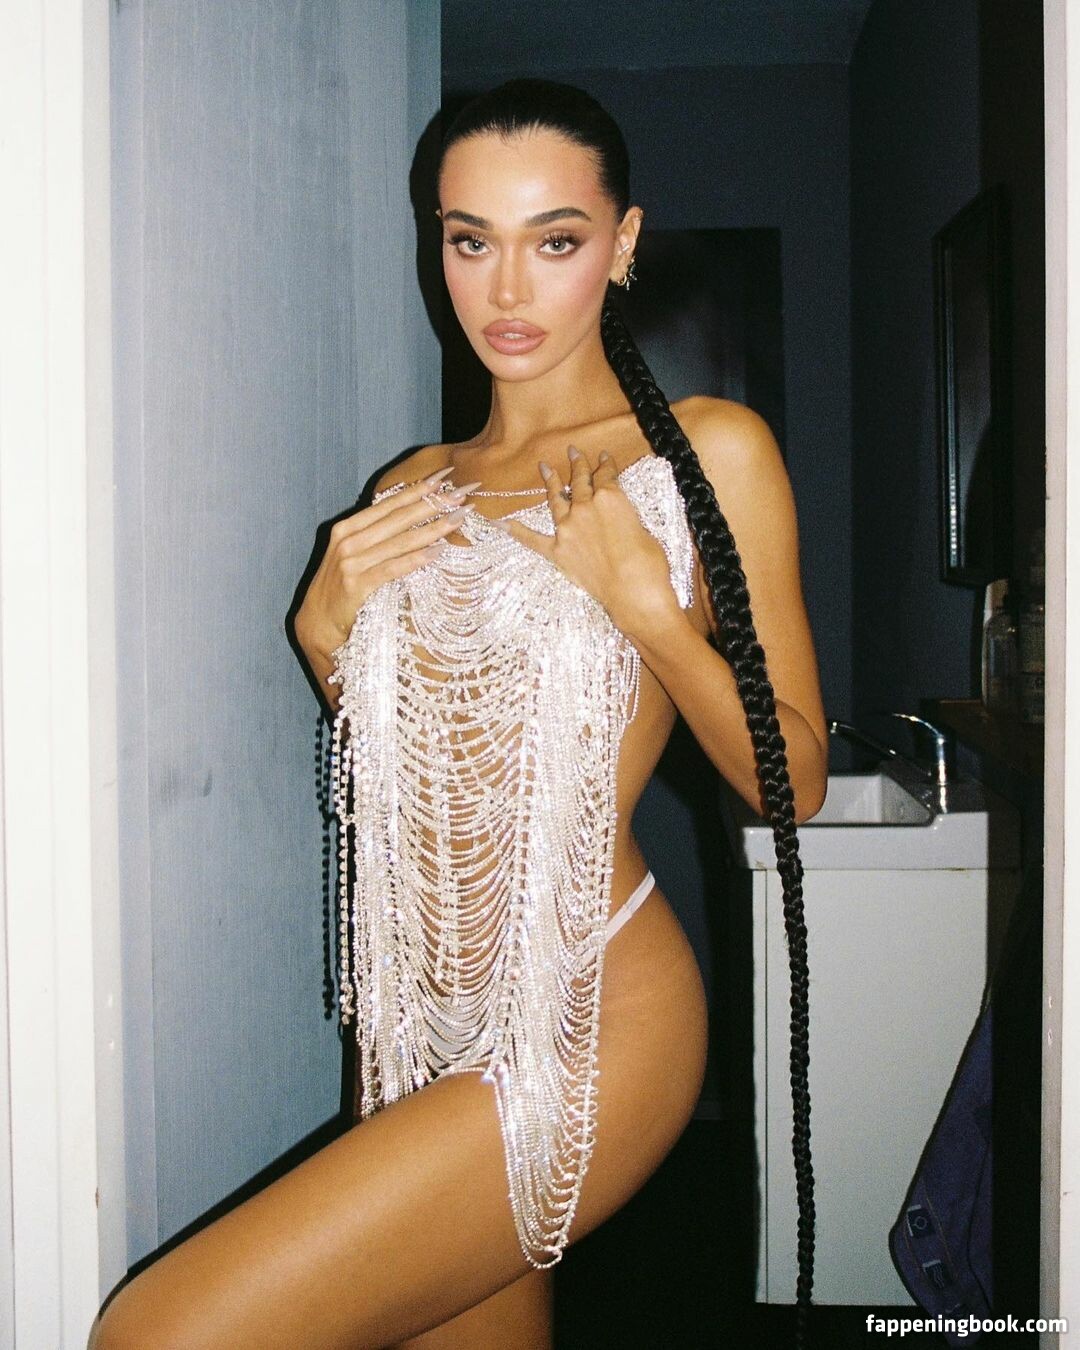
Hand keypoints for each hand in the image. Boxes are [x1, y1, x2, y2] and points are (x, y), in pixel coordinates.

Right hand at [296, 467, 475, 657]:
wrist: (317, 624)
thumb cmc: (341, 589)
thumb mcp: (354, 556)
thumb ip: (377, 538)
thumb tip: (414, 520)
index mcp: (348, 528)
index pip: (389, 504)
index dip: (418, 489)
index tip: (445, 476)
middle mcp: (348, 541)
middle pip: (398, 518)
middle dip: (432, 503)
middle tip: (461, 493)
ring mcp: (351, 562)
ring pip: (399, 541)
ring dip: (432, 528)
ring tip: (458, 518)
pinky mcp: (356, 585)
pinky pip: (392, 568)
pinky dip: (415, 559)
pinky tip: (437, 551)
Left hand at [491, 446, 683, 639]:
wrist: (633, 590)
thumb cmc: (648, 562)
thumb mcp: (643, 528)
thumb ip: (625, 517)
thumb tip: (618, 520)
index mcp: (610, 497)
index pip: (606, 475)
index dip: (605, 464)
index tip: (603, 457)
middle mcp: (585, 507)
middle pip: (580, 481)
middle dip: (577, 464)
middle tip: (573, 451)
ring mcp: (568, 528)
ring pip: (556, 499)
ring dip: (551, 482)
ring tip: (545, 468)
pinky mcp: (557, 551)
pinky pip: (532, 539)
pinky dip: (516, 531)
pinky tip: (501, 522)